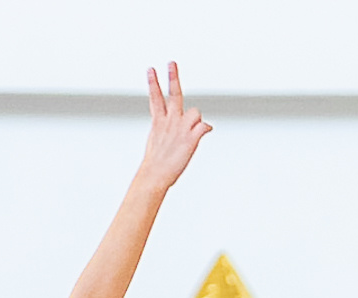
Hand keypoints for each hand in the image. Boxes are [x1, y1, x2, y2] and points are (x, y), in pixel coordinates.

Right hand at [137, 63, 211, 187]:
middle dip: (172, 77)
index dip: (153, 83)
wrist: (154, 175)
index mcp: (159, 122)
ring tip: (190, 132)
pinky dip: (205, 128)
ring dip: (196, 120)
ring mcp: (180, 128)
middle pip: (173, 95)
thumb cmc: (157, 162)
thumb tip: (176, 126)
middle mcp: (170, 122)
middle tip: (171, 63)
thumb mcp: (158, 142)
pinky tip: (205, 131)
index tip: (151, 69)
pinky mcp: (190, 138)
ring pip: (195, 111)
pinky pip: (204, 125)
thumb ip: (168, 129)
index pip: (156, 98)